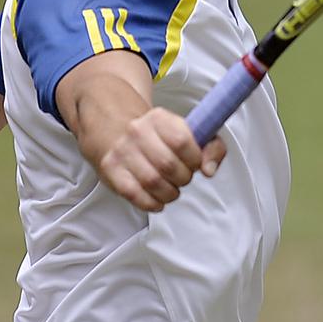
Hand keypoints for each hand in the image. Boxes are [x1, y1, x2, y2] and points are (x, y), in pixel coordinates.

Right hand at [97, 107, 226, 211]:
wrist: (117, 132)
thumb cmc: (157, 137)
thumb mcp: (185, 132)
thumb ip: (211, 147)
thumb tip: (209, 170)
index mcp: (159, 118)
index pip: (182, 141)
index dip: (195, 159)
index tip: (194, 163)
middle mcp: (137, 132)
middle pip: (169, 165)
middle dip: (183, 178)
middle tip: (182, 178)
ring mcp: (122, 151)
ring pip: (153, 182)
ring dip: (169, 193)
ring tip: (171, 189)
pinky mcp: (111, 170)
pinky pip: (135, 195)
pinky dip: (152, 203)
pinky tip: (157, 199)